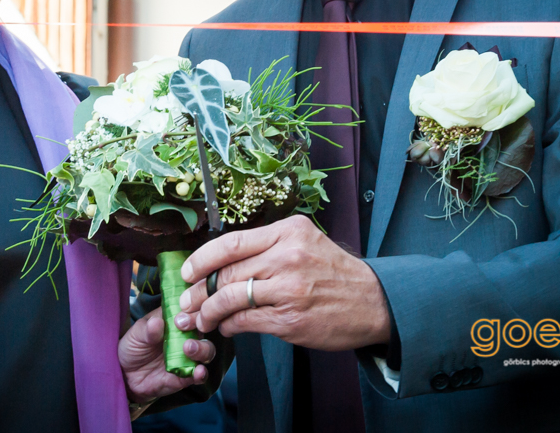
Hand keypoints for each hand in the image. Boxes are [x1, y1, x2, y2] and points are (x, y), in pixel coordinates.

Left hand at [118, 307, 215, 412]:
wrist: (126, 376)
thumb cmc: (133, 347)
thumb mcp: (136, 335)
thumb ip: (147, 329)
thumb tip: (157, 322)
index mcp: (174, 320)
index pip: (190, 309)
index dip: (192, 309)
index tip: (185, 313)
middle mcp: (185, 336)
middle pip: (204, 329)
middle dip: (200, 328)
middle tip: (185, 330)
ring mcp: (188, 356)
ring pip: (207, 350)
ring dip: (202, 349)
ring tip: (189, 350)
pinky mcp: (187, 375)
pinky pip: (200, 374)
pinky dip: (201, 373)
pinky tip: (198, 372)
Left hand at [175, 216, 391, 350]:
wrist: (373, 301)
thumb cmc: (334, 272)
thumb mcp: (305, 242)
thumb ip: (267, 247)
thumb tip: (221, 262)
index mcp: (288, 231)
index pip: (231, 242)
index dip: (201, 258)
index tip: (186, 271)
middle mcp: (287, 256)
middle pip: (228, 272)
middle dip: (200, 289)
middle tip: (187, 302)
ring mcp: (289, 289)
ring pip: (232, 298)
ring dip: (209, 311)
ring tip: (201, 319)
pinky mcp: (291, 320)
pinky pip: (246, 322)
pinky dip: (230, 326)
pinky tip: (226, 327)